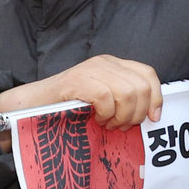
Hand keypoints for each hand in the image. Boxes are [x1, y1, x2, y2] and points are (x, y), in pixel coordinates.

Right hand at [0, 54, 161, 150]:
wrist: (33, 105)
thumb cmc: (69, 107)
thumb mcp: (102, 100)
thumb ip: (123, 100)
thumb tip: (151, 115)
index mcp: (113, 65)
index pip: (148, 74)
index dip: (156, 97)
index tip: (152, 119)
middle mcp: (105, 62)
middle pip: (141, 86)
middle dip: (136, 113)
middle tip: (120, 126)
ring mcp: (91, 69)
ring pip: (127, 93)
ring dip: (120, 116)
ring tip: (107, 124)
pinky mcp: (78, 80)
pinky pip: (106, 98)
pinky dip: (105, 114)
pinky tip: (95, 119)